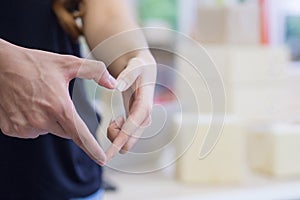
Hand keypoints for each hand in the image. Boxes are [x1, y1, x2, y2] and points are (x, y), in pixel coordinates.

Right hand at [0, 39, 116, 164]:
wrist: (0, 64)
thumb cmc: (35, 63)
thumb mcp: (68, 63)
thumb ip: (94, 71)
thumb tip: (113, 84)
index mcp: (58, 106)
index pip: (80, 135)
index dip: (92, 148)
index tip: (101, 159)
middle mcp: (41, 120)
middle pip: (65, 131)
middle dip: (66, 120)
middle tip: (55, 100)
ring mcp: (24, 126)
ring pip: (47, 131)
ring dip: (48, 121)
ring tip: (38, 100)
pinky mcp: (11, 129)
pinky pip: (31, 131)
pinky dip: (33, 122)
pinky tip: (26, 106)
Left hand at [106, 51, 156, 161]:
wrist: (144, 68)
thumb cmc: (139, 66)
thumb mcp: (135, 66)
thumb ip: (128, 75)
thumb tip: (117, 86)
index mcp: (146, 103)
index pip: (134, 124)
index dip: (124, 137)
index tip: (113, 150)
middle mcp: (145, 114)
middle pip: (132, 138)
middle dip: (118, 140)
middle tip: (110, 126)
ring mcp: (142, 119)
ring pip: (129, 139)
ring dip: (117, 135)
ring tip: (113, 119)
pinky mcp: (136, 120)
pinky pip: (127, 134)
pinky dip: (118, 132)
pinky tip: (115, 120)